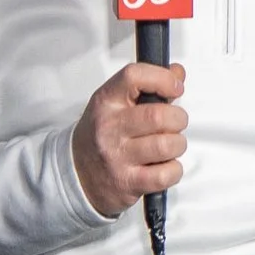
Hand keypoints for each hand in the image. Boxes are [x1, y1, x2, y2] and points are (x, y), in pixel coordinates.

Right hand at [69, 61, 187, 218]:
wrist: (76, 173)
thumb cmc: (101, 135)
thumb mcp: (115, 105)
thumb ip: (147, 87)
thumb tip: (177, 72)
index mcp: (106, 102)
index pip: (134, 76)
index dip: (162, 78)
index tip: (175, 87)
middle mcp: (109, 128)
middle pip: (159, 116)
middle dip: (178, 119)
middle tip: (174, 123)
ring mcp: (117, 157)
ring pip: (167, 145)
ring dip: (177, 145)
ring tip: (168, 145)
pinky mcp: (128, 182)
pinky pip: (166, 174)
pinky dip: (174, 170)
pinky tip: (163, 166)